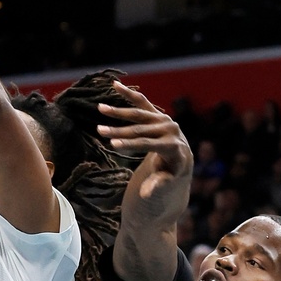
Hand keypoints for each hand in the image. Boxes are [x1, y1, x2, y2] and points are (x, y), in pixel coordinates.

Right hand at [96, 81, 192, 198]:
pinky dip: (128, 94)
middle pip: (141, 129)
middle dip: (119, 131)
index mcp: (174, 147)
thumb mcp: (165, 183)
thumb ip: (156, 186)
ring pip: (139, 114)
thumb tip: (145, 194)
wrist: (180, 160)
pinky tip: (114, 85)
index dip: (131, 145)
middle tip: (99, 131)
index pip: (149, 144)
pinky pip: (141, 102)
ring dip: (118, 112)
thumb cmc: (170, 175)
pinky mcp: (158, 114)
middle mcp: (171, 130)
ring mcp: (164, 120)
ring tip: (100, 109)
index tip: (112, 145)